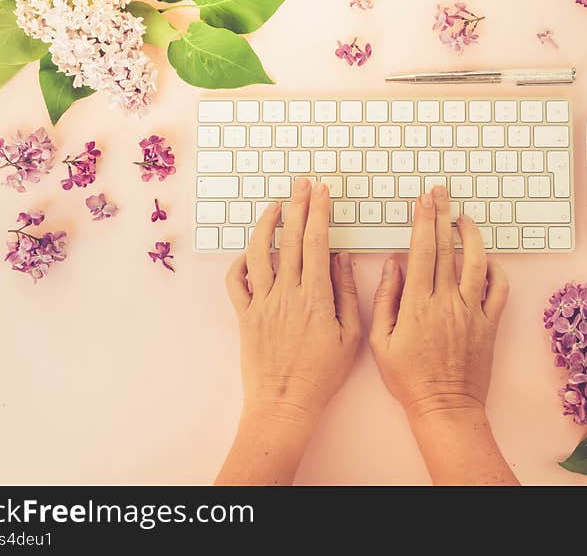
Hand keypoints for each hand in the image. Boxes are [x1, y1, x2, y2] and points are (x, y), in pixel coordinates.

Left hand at [217, 178, 360, 484]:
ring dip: (266, 225)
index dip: (319, 212)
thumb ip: (346, 293)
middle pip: (291, 239)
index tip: (321, 191)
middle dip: (297, 206)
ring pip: (259, 253)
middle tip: (301, 184)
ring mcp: (262, 303)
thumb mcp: (351, 336)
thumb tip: (341, 258)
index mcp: (316, 296)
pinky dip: (240, 263)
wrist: (284, 403)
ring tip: (274, 207)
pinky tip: (250, 253)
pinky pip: (235, 282)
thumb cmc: (322, 375)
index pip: (317, 242)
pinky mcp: (245, 315)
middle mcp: (286, 293)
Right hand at [368, 186, 515, 484]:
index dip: (423, 221)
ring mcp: (472, 312)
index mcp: (417, 304)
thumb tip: (393, 265)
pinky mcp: (489, 323)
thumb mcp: (380, 341)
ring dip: (471, 236)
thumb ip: (386, 299)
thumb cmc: (409, 378)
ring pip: (477, 262)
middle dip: (442, 215)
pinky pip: (499, 289)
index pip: (421, 251)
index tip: (423, 200)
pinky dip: (495, 269)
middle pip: (446, 248)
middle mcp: (446, 302)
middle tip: (441, 192)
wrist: (445, 407)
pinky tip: (486, 260)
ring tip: (464, 219)